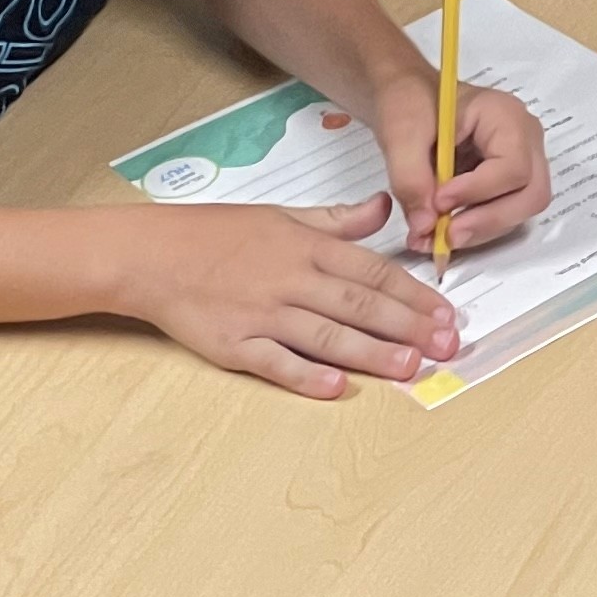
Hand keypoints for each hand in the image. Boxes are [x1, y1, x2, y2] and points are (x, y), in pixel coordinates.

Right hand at [115, 199, 457, 397]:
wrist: (150, 255)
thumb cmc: (214, 234)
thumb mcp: (281, 215)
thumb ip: (336, 220)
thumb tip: (381, 210)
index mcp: (305, 247)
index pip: (372, 271)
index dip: (414, 293)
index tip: (446, 312)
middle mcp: (290, 280)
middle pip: (359, 305)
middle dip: (409, 325)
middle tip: (447, 344)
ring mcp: (262, 314)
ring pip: (326, 335)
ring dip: (371, 352)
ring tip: (410, 365)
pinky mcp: (235, 344)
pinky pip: (275, 362)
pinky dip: (305, 374)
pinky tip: (334, 386)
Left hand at [375, 76, 549, 256]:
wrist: (406, 98)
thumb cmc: (409, 101)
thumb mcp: (400, 133)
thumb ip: (411, 178)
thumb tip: (425, 226)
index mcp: (505, 116)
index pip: (513, 166)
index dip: (478, 191)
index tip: (439, 201)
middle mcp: (524, 140)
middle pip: (529, 195)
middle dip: (487, 221)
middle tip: (445, 235)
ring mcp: (520, 162)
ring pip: (519, 210)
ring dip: (480, 230)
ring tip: (435, 236)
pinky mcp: (505, 182)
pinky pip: (503, 213)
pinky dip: (474, 228)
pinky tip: (441, 231)